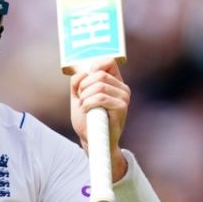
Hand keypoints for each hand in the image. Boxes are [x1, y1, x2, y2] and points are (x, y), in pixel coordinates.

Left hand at [69, 59, 130, 180]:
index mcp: (115, 82)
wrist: (91, 139)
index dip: (93, 68)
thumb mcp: (79, 95)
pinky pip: (100, 98)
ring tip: (83, 106)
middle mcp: (123, 88)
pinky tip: (86, 110)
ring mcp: (124, 98)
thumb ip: (78, 82)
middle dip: (83, 86)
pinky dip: (88, 103)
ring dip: (84, 96)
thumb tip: (82, 73)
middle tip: (81, 98)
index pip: (109, 61)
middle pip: (99, 74)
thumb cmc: (87, 118)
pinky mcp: (121, 108)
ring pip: (99, 86)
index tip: (84, 83)